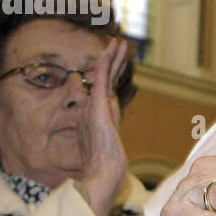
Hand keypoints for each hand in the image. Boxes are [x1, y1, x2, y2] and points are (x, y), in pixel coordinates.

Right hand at [76, 37, 129, 215]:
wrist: (102, 173)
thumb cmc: (106, 170)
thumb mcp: (109, 154)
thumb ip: (108, 150)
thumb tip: (115, 160)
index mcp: (97, 118)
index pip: (106, 92)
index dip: (112, 77)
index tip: (117, 64)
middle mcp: (94, 109)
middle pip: (106, 80)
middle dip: (113, 62)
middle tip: (120, 45)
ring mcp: (94, 106)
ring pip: (105, 75)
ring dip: (113, 57)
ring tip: (121, 41)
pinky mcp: (97, 105)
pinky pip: (101, 77)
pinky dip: (107, 62)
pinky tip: (112, 49)